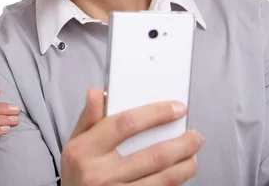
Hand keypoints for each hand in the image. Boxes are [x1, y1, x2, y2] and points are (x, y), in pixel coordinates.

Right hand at [61, 88, 202, 184]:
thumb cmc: (77, 172)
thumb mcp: (75, 142)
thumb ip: (88, 117)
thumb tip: (96, 92)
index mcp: (85, 150)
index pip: (125, 124)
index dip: (156, 114)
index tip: (175, 108)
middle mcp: (100, 173)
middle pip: (153, 154)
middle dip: (182, 143)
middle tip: (194, 135)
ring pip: (163, 178)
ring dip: (185, 165)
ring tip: (193, 154)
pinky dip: (174, 182)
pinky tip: (179, 173)